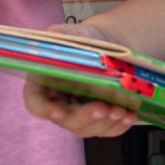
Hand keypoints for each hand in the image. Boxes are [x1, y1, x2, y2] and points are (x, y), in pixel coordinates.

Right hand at [22, 19, 136, 136]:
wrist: (108, 47)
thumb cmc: (85, 39)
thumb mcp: (73, 34)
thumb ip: (60, 36)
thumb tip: (52, 36)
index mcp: (44, 83)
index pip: (35, 102)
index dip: (45, 109)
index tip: (59, 111)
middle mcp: (58, 103)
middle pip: (65, 120)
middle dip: (85, 117)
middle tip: (103, 108)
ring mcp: (78, 114)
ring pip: (86, 129)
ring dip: (104, 123)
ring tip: (120, 111)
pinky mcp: (97, 120)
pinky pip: (105, 130)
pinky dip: (118, 126)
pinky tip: (129, 116)